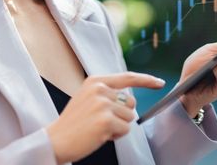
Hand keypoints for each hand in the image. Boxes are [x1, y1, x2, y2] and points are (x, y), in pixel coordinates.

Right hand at [45, 72, 164, 163]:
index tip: (159, 83)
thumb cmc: (74, 122)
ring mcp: (103, 103)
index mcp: (96, 80)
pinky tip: (100, 135)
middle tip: (101, 121)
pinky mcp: (106, 120)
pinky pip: (125, 129)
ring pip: (129, 117)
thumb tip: (129, 98)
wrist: (56, 139)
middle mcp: (100, 88)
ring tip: (98, 128)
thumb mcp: (88, 97)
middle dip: (122, 114)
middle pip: (131, 102)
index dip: (146, 80)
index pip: (127, 77)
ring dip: (118, 126)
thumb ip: (107, 92)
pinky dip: (116, 135)